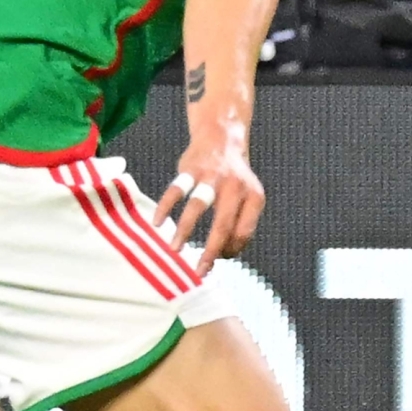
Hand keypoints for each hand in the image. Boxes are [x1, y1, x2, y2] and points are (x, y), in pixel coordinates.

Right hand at [151, 134, 263, 275]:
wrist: (223, 140)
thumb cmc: (234, 177)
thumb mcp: (248, 196)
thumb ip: (239, 221)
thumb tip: (222, 253)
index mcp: (253, 197)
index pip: (244, 232)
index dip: (231, 250)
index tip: (218, 259)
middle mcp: (234, 187)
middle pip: (222, 224)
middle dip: (210, 250)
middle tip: (199, 271)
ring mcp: (211, 177)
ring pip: (197, 207)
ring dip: (185, 230)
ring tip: (175, 249)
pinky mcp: (191, 170)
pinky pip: (175, 191)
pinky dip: (165, 207)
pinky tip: (158, 223)